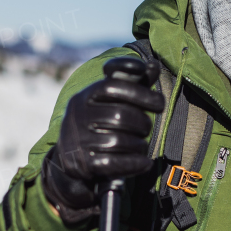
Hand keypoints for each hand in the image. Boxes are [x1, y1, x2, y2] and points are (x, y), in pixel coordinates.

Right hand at [42, 56, 163, 223]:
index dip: (140, 92)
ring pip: (119, 140)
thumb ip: (133, 85)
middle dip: (142, 123)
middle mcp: (78, 115)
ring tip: (141, 145)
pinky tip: (144, 163)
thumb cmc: (99, 124)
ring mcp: (78, 140)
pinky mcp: (82, 164)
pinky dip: (134, 164)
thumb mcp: (111, 102)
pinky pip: (114, 163)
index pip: (113, 86)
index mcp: (85, 96)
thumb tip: (153, 66)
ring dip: (139, 145)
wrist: (71, 159)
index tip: (159, 103)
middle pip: (121, 115)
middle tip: (146, 127)